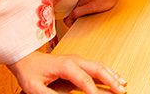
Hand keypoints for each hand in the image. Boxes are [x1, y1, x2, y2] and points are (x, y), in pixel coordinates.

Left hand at [8, 50, 126, 93]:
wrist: (26, 59)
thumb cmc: (30, 72)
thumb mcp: (35, 88)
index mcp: (66, 66)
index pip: (86, 81)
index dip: (95, 92)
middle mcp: (75, 60)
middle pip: (98, 70)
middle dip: (112, 81)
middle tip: (122, 91)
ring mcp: (78, 59)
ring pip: (100, 66)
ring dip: (113, 75)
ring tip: (123, 84)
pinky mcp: (78, 61)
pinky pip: (96, 65)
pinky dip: (108, 71)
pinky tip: (113, 76)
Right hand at [65, 0, 118, 26]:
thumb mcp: (91, 7)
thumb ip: (79, 12)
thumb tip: (70, 17)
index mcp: (77, 5)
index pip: (66, 19)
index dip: (71, 25)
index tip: (77, 26)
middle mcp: (77, 2)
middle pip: (70, 15)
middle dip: (74, 21)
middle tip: (83, 22)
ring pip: (75, 11)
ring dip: (79, 16)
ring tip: (88, 17)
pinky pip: (80, 7)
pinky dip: (83, 11)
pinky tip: (90, 11)